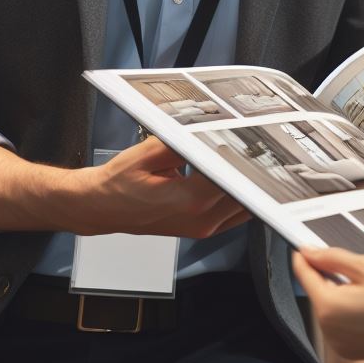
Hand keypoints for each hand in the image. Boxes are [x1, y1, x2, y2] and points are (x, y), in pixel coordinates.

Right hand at [70, 137, 251, 238]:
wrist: (100, 207)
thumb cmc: (118, 183)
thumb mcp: (150, 151)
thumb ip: (185, 143)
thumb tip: (212, 132)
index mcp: (187, 200)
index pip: (232, 177)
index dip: (247, 158)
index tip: (257, 141)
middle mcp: (199, 220)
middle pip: (245, 193)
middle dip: (254, 169)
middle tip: (263, 144)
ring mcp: (201, 228)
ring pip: (244, 206)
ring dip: (250, 184)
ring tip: (255, 156)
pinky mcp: (201, 229)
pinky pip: (234, 214)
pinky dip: (241, 196)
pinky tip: (241, 176)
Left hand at [294, 247, 363, 360]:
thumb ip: (332, 257)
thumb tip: (309, 252)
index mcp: (329, 308)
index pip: (304, 275)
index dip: (305, 256)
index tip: (306, 245)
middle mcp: (330, 331)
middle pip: (318, 291)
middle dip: (331, 275)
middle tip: (358, 266)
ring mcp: (341, 344)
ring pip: (331, 307)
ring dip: (342, 293)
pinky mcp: (352, 350)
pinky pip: (342, 323)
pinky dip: (350, 310)